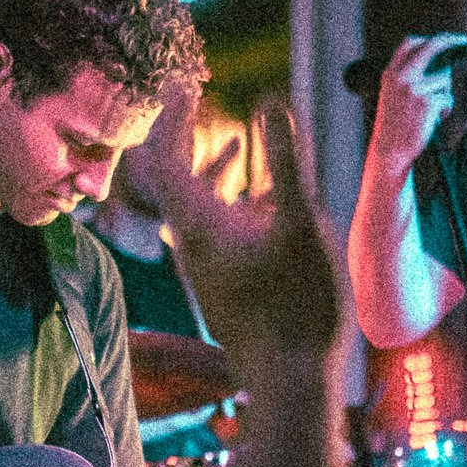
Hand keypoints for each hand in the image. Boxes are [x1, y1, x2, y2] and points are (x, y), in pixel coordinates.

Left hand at [162, 100, 338, 359]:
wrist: (291, 382)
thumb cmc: (300, 304)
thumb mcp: (303, 221)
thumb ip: (286, 159)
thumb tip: (270, 101)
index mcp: (198, 223)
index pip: (163, 155)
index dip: (171, 115)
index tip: (184, 84)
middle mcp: (191, 243)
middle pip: (173, 178)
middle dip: (186, 135)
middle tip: (196, 100)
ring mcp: (205, 266)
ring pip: (197, 205)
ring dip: (213, 169)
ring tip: (238, 142)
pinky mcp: (222, 284)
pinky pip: (217, 230)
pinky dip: (234, 202)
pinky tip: (265, 200)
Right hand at [370, 33, 466, 173]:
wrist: (389, 150)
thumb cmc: (395, 126)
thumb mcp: (394, 96)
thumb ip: (410, 78)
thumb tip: (443, 65)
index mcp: (390, 74)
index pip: (409, 44)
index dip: (429, 38)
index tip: (444, 39)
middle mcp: (401, 77)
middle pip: (431, 48)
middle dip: (450, 41)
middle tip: (463, 40)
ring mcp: (415, 88)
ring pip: (444, 78)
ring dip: (445, 92)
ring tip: (432, 110)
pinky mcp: (428, 102)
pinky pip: (447, 98)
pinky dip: (445, 109)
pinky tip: (433, 120)